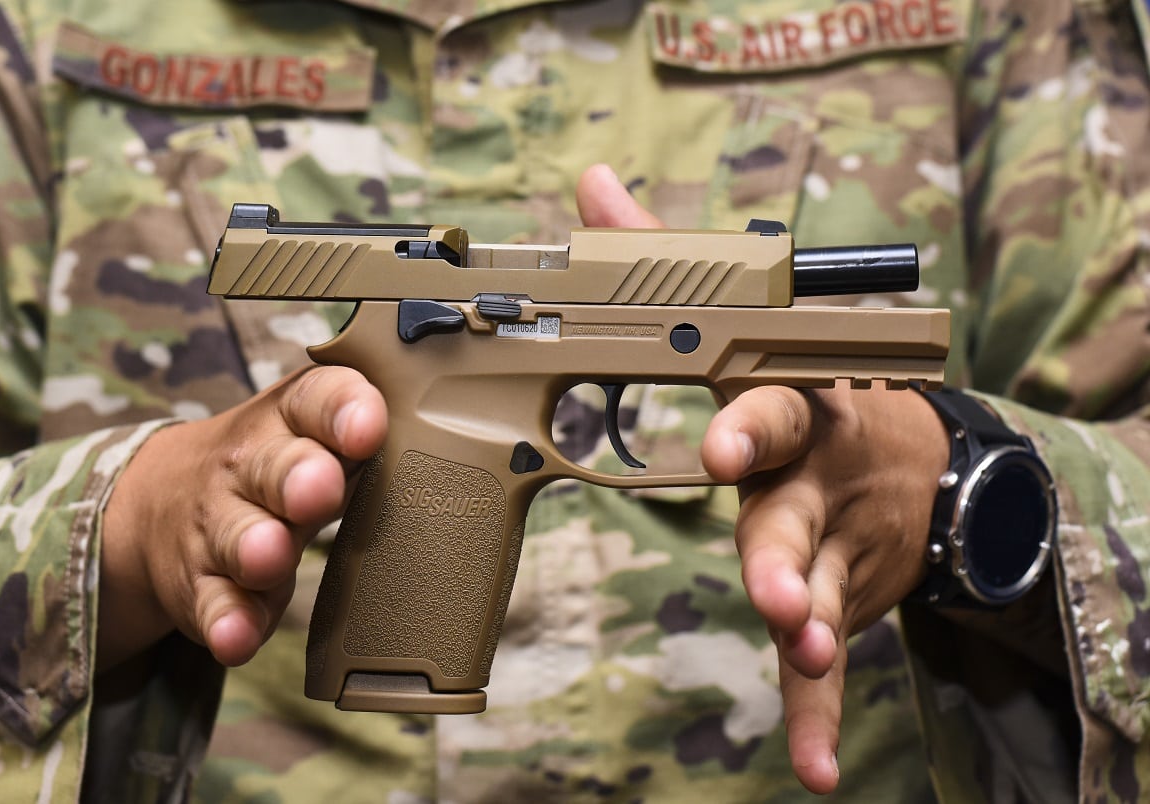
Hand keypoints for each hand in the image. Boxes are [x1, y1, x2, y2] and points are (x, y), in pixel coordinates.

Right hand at [99, 366, 386, 670]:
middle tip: (321, 491)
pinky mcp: (201, 582)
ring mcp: (221, 522)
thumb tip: (474, 444)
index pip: (318, 399)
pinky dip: (226, 621)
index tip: (369, 427)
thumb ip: (379, 439)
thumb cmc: (281, 463)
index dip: (343, 410)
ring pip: (237, 532)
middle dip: (297, 477)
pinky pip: (214, 601)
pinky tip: (237, 637)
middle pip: (274, 465)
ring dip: (254, 546)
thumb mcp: (322, 437)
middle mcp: (252, 462)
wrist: (161, 499)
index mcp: (295, 416)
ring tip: (270, 558)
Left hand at [576, 163, 948, 793]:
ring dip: (812, 624)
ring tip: (804, 652)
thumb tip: (591, 183)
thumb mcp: (745, 327)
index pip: (771, 409)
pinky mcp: (839, 601)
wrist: (911, 462)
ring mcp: (833, 546)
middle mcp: (818, 477)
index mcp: (792, 405)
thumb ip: (665, 263)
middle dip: (783, 546)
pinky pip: (829, 663)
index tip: (719, 445)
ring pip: (820, 587)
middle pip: (799, 511)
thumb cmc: (803, 389)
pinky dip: (821, 713)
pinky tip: (810, 767)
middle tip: (768, 582)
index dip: (747, 426)